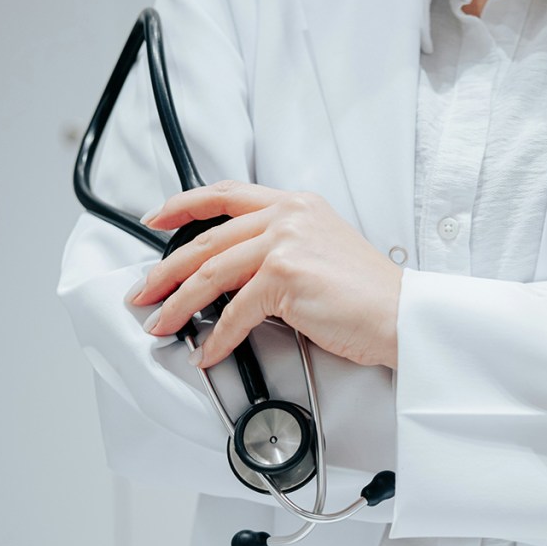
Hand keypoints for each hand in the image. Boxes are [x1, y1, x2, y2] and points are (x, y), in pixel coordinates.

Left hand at [130, 181, 402, 368]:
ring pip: (211, 274)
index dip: (182, 204)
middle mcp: (289, 215)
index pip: (226, 194)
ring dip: (178, 305)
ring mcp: (286, 242)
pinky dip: (217, 338)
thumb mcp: (323, 250)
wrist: (401, 314)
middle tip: (145, 292)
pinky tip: (208, 351)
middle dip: (166, 271)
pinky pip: (235, 312)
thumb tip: (234, 276)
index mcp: (297, 204)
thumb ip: (281, 248)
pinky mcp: (285, 275)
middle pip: (208, 239)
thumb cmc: (370, 294)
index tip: (155, 217)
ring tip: (162, 324)